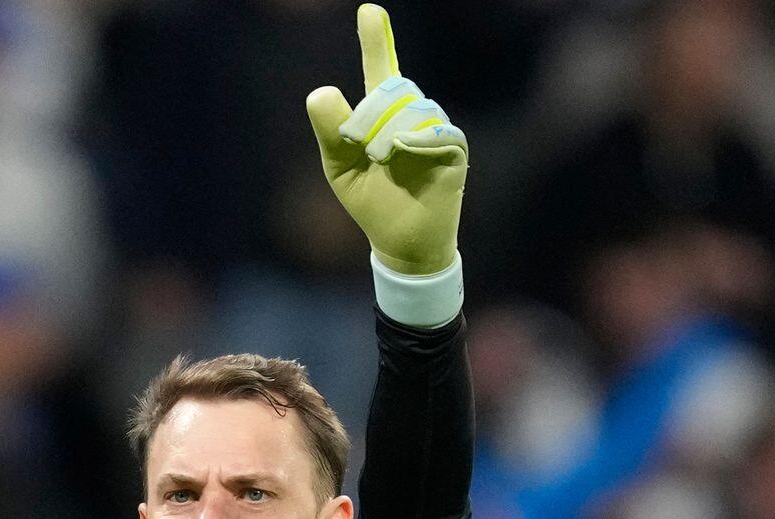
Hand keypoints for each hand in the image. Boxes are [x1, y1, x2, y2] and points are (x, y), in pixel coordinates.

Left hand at [306, 4, 467, 276]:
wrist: (400, 241)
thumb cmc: (371, 201)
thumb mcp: (340, 167)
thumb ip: (330, 130)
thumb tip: (321, 91)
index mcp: (382, 116)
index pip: (381, 70)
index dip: (376, 40)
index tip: (369, 11)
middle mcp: (412, 115)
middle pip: (390, 90)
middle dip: (370, 117)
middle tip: (365, 149)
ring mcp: (435, 129)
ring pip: (410, 109)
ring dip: (388, 136)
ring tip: (385, 163)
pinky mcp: (454, 149)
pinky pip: (434, 131)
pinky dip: (413, 143)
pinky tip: (403, 157)